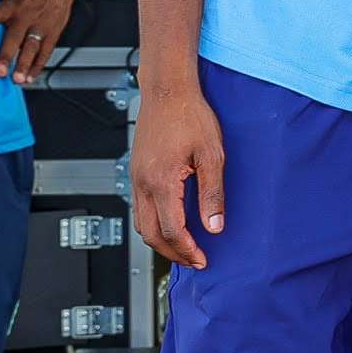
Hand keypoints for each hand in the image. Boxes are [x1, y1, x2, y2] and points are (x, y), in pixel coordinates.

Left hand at [0, 0, 78, 84]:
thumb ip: (1, 6)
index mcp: (15, 1)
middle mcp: (28, 14)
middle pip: (15, 37)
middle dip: (7, 55)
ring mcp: (42, 24)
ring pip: (32, 47)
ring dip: (24, 65)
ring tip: (17, 79)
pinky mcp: (54, 31)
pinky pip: (46, 51)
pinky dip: (38, 65)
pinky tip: (30, 76)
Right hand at [133, 84, 226, 269]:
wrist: (167, 91)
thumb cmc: (189, 115)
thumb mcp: (212, 155)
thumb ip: (213, 194)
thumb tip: (215, 225)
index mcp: (162, 181)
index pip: (172, 230)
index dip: (187, 250)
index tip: (202, 259)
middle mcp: (143, 183)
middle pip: (150, 234)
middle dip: (172, 253)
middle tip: (193, 261)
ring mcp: (136, 178)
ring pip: (141, 224)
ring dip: (160, 241)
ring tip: (183, 247)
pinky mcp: (136, 172)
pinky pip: (139, 208)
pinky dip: (153, 224)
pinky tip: (170, 222)